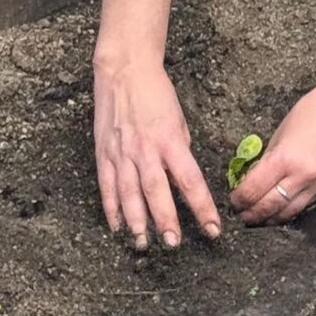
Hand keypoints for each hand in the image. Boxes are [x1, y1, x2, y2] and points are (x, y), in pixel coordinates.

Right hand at [94, 55, 221, 249]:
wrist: (124, 71)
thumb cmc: (157, 95)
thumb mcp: (179, 121)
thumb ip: (179, 151)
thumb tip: (181, 179)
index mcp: (170, 141)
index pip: (190, 182)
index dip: (202, 208)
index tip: (212, 228)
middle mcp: (145, 150)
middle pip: (157, 193)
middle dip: (166, 221)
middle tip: (172, 243)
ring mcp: (121, 153)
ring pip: (129, 194)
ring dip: (136, 221)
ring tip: (142, 243)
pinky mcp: (104, 152)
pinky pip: (107, 185)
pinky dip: (111, 207)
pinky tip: (116, 226)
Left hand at [230, 78, 315, 224]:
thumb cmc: (314, 110)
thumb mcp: (281, 132)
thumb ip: (267, 160)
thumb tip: (252, 180)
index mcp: (285, 159)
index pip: (253, 191)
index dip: (238, 199)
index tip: (233, 200)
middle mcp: (302, 176)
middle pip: (268, 207)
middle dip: (250, 214)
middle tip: (240, 215)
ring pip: (287, 213)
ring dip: (269, 219)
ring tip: (257, 219)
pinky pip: (304, 205)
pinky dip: (289, 211)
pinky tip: (280, 210)